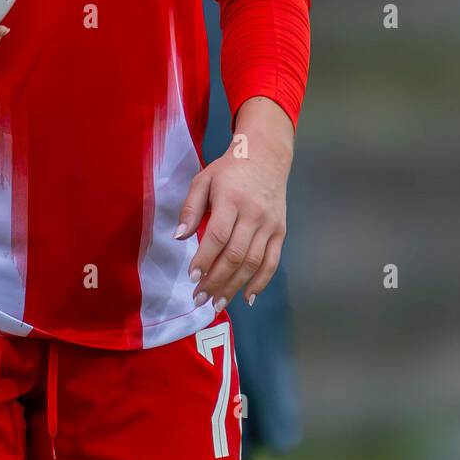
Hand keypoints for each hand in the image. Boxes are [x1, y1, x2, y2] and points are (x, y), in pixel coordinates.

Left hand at [176, 96, 293, 310]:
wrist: (266, 156)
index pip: (218, 235)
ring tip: (217, 304)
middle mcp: (253, 214)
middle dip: (216, 280)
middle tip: (199, 298)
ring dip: (234, 287)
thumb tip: (179, 236)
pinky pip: (272, 262)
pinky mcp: (281, 231)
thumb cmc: (230, 169)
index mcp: (231, 199)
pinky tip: (247, 297)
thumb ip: (190, 207)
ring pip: (253, 263)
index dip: (204, 259)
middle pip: (235, 254)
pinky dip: (261, 282)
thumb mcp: (204, 179)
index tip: (191, 277)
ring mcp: (269, 224)